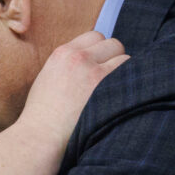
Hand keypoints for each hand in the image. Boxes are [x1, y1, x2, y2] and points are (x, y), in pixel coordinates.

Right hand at [15, 31, 128, 148]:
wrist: (41, 137)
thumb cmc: (42, 116)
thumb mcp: (48, 80)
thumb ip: (68, 66)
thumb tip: (92, 61)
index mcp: (62, 54)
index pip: (95, 36)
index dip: (100, 51)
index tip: (99, 66)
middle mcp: (79, 58)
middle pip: (113, 44)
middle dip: (113, 59)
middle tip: (108, 81)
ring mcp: (95, 73)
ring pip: (126, 59)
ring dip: (124, 73)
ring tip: (115, 92)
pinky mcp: (109, 90)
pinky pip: (133, 76)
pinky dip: (131, 86)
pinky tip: (122, 99)